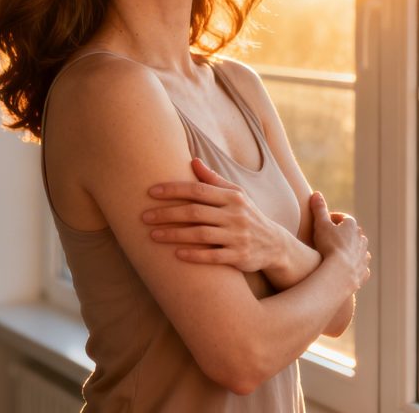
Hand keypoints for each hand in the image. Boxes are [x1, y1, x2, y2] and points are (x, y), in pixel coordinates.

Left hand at [142, 157, 292, 272]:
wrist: (274, 244)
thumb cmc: (246, 215)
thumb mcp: (235, 195)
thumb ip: (213, 180)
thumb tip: (193, 160)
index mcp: (232, 197)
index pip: (198, 190)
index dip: (173, 190)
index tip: (151, 192)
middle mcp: (235, 215)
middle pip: (195, 212)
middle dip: (167, 214)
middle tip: (144, 216)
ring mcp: (237, 236)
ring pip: (201, 234)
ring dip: (174, 235)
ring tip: (153, 236)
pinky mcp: (239, 257)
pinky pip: (213, 256)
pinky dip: (194, 255)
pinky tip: (176, 255)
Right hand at [310, 192, 370, 289]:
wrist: (340, 272)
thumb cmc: (329, 245)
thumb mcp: (320, 224)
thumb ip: (319, 209)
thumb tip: (316, 194)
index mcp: (352, 226)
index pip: (343, 218)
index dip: (332, 219)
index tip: (323, 223)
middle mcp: (362, 239)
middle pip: (352, 233)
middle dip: (342, 234)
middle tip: (329, 238)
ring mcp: (364, 256)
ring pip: (358, 249)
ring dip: (350, 250)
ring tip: (337, 254)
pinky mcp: (363, 271)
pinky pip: (361, 266)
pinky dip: (354, 265)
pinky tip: (345, 269)